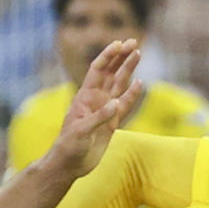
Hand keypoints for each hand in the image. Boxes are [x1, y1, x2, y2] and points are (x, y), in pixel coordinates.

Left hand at [46, 39, 145, 177]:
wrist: (69, 164)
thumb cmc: (69, 146)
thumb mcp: (81, 131)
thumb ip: (98, 117)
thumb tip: (116, 104)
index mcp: (85, 96)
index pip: (98, 70)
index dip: (108, 56)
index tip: (120, 44)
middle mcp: (96, 99)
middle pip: (111, 72)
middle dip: (121, 57)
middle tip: (134, 42)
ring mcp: (105, 110)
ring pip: (119, 85)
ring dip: (128, 69)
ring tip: (138, 54)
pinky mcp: (111, 123)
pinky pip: (125, 105)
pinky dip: (132, 94)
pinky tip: (139, 83)